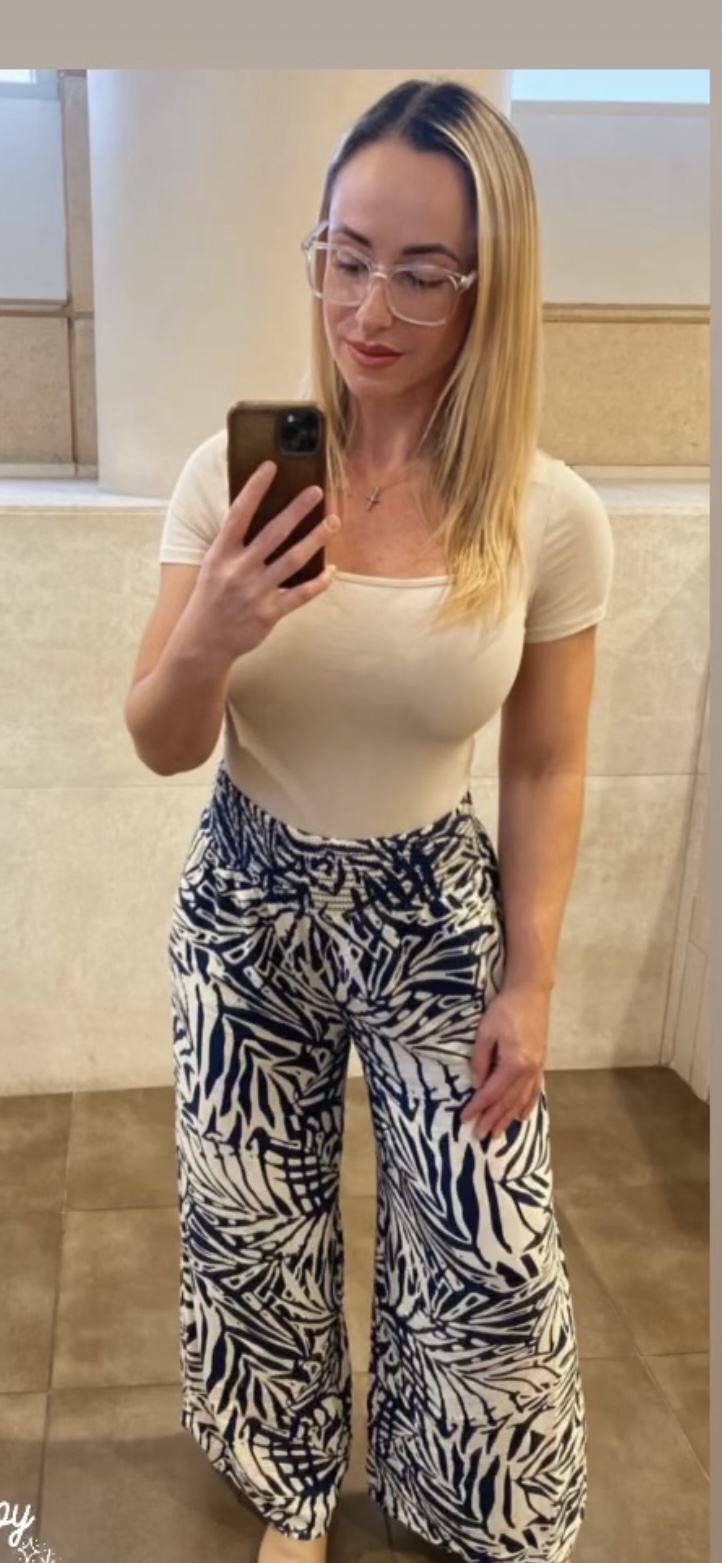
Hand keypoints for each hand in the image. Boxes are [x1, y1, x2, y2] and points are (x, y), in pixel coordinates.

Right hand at [183, 461, 339, 667]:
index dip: (255, 489)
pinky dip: (318, 583)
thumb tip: (260, 518)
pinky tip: (332, 571)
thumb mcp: (213, 567)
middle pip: (273, 533)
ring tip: (333, 522)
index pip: (239, 514)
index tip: (271, 466)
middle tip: (316, 491)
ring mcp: (254, 592)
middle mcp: (237, 570)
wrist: (202, 642)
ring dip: (315, 539)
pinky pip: (300, 595)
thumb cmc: (211, 600)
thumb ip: (234, 546)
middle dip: (297, 510)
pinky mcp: (268, 614)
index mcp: (220, 554)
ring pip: (292, 560)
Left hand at [460, 984, 550, 1139]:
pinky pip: (534, 1090)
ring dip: (508, 1118)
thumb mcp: (485, 1032)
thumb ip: (480, 1060)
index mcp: (513, 1063)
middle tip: (479, 1135)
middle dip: (492, 1119)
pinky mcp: (540, 1063)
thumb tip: (477, 1085)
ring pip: (521, 1099)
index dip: (477, 1107)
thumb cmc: (505, 1009)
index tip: (465, 1119)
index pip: (492, 1092)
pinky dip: (527, 1105)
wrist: (531, 993)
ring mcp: (537, 1068)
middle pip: (507, 1101)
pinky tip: (522, 1116)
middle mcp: (528, 1070)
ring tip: (497, 1132)